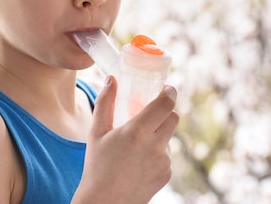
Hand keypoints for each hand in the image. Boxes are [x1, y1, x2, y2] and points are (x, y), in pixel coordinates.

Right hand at [73, 76, 178, 203]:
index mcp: (137, 132)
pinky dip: (157, 152)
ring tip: (138, 143)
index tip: (166, 89)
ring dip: (159, 133)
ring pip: (169, 136)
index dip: (169, 92)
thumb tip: (112, 79)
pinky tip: (139, 160)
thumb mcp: (96, 132)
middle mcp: (155, 146)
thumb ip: (105, 102)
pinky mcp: (167, 174)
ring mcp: (164, 162)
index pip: (166, 104)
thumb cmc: (97, 166)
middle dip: (165, 111)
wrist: (104, 203)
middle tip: (152, 111)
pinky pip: (167, 155)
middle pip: (174, 117)